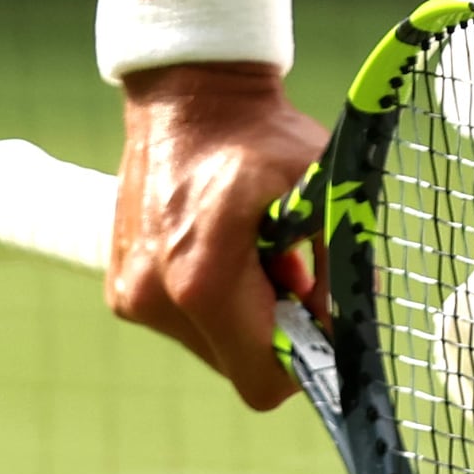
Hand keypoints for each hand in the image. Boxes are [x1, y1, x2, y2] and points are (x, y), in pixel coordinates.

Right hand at [113, 61, 327, 406]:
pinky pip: (186, 323)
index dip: (305, 357)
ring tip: (261, 252)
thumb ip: (341, 259)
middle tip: (296, 270)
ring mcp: (132, 297)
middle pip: (241, 365)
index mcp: (203, 279)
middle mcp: (156, 298)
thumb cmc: (261, 136)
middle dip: (278, 330)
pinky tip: (228, 250)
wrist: (190, 95)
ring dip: (247, 316)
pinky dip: (217, 301)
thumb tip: (351, 323)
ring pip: (214, 347)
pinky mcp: (123, 289)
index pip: (263, 377)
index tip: (323, 314)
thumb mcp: (322, 186)